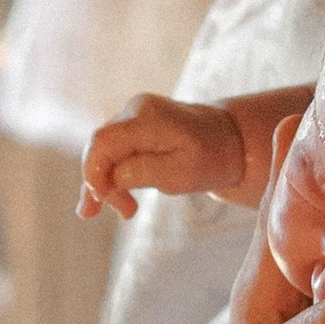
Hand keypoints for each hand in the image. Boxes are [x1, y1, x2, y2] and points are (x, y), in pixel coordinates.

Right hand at [79, 91, 246, 220]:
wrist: (230, 140)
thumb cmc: (211, 158)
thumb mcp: (182, 173)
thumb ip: (143, 173)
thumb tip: (110, 178)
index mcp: (148, 118)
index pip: (103, 142)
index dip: (93, 173)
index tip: (102, 202)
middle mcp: (136, 109)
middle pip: (99, 147)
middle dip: (101, 184)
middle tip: (125, 213)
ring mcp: (134, 115)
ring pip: (103, 151)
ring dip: (108, 183)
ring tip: (126, 211)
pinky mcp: (134, 126)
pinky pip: (114, 150)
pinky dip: (113, 175)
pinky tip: (114, 198)